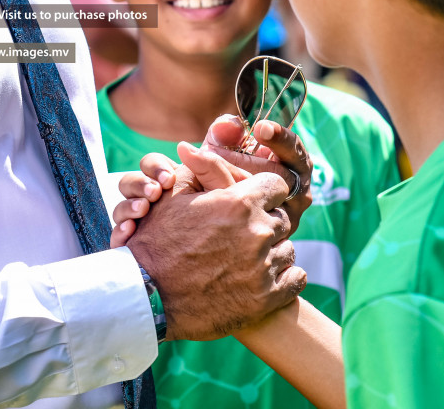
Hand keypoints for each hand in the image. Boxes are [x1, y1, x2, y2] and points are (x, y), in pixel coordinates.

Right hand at [122, 115, 308, 340]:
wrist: (148, 295)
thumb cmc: (158, 241)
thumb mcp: (175, 197)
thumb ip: (199, 169)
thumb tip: (194, 145)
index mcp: (240, 203)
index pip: (278, 186)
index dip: (264, 192)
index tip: (254, 200)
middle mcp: (258, 233)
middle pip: (283, 219)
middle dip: (266, 222)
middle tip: (243, 233)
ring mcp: (264, 268)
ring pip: (288, 250)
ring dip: (272, 252)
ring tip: (246, 257)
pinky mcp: (267, 299)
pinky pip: (295, 280)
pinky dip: (283, 279)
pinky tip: (262, 278)